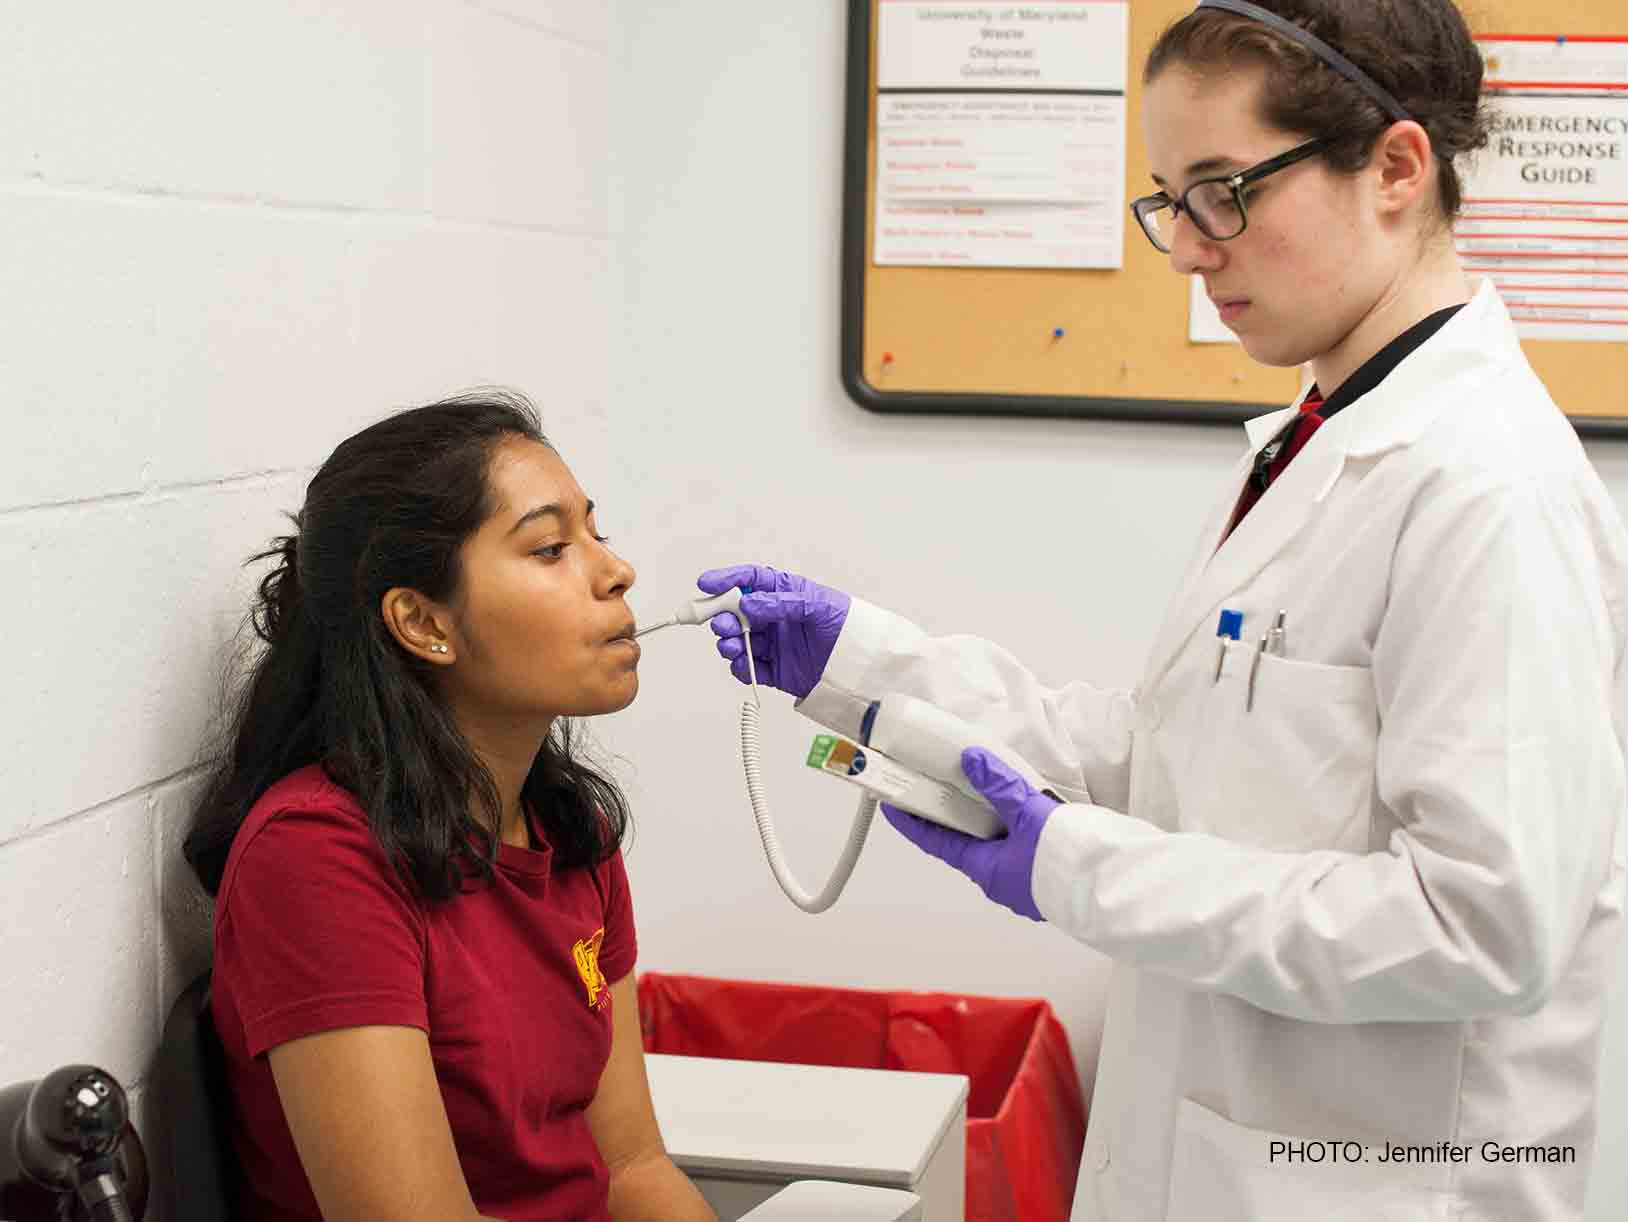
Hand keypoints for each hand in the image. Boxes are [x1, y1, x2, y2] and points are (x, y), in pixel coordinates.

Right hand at [697, 564, 850, 698]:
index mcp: (784, 594)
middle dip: (723, 616)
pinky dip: (742, 667)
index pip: (750, 580)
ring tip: (734, 644)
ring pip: (739, 640)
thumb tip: (748, 602)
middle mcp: (774, 618)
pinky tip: (744, 663)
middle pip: (736, 612)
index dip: (727, 579)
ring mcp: (773, 644)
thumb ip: (782, 603)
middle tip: (721, 622)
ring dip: (730, 642)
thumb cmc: (847, 627)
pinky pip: (750, 668)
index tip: (706, 583)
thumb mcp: (818, 606)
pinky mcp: (775, 670)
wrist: (861, 667)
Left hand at [882, 747, 1058, 921]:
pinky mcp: (1047, 877)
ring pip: (996, 845)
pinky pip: (1020, 847)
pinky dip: (1012, 826)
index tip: (892, 805)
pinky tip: (1023, 808)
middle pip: (965, 843)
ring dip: (986, 819)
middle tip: (938, 787)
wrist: (1118, 889)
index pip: (937, 843)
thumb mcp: (1031, 815)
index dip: (912, 823)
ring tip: (981, 789)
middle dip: (951, 815)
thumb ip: (1001, 786)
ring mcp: (1025, 881)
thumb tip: (971, 760)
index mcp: (987, 870)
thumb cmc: (1072, 862)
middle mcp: (1001, 880)